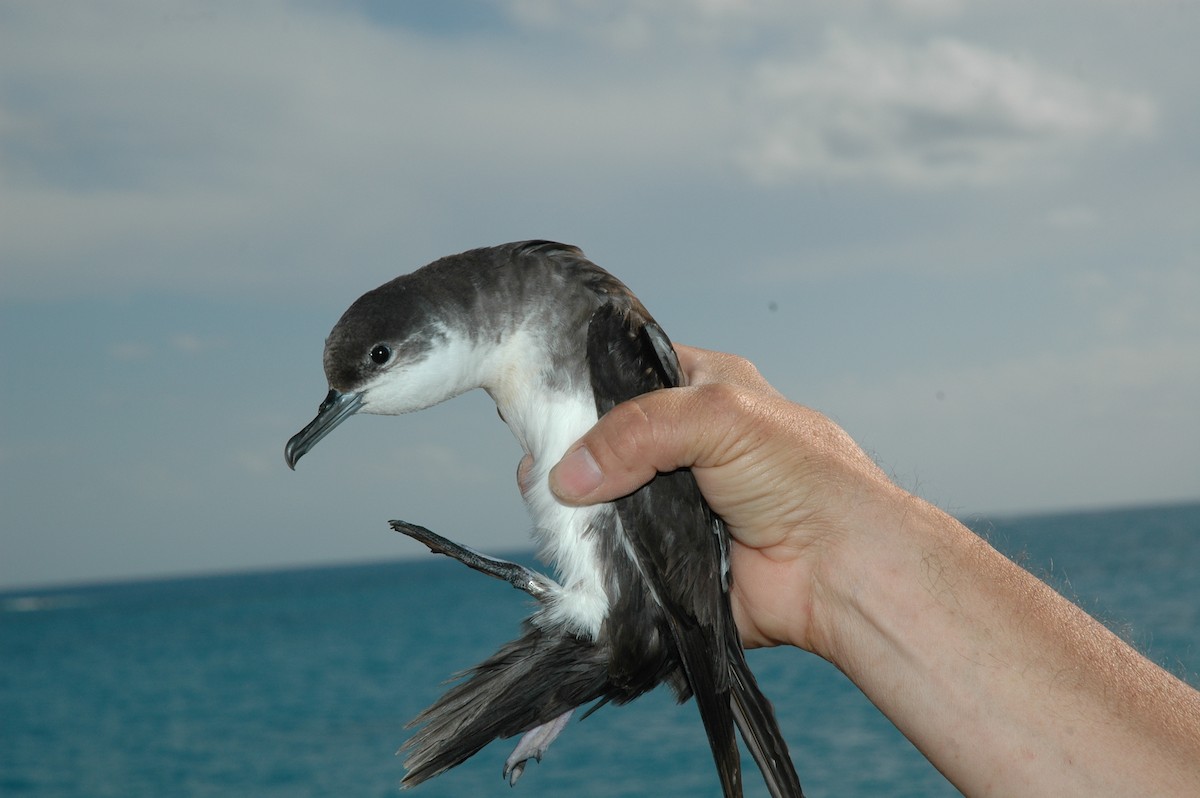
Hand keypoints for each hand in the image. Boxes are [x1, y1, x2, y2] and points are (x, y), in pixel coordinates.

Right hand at [547, 344, 909, 652]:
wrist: (840, 571)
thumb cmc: (805, 479)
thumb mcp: (718, 417)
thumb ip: (636, 430)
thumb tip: (566, 474)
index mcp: (703, 391)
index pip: (627, 372)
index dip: (583, 384)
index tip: (537, 400)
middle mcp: (686, 445)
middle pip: (605, 442)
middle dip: (572, 455)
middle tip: (538, 466)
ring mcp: (675, 505)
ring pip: (604, 501)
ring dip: (581, 510)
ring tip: (552, 511)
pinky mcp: (670, 560)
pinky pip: (618, 557)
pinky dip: (598, 559)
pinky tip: (576, 554)